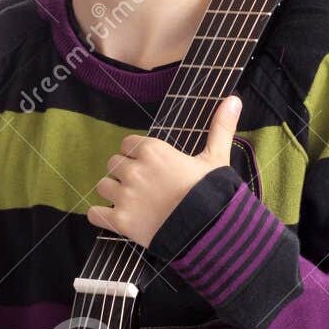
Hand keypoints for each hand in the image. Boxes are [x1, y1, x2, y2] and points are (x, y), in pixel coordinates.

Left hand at [86, 95, 242, 249]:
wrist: (208, 230)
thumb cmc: (212, 192)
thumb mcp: (217, 158)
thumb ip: (220, 127)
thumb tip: (234, 99)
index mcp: (153, 151)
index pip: (128, 144)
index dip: (137, 155)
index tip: (150, 167)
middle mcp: (134, 170)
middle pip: (114, 164)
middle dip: (125, 174)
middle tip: (144, 187)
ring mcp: (125, 196)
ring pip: (103, 187)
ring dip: (113, 193)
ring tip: (132, 203)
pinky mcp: (119, 221)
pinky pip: (94, 214)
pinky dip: (101, 216)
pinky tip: (116, 218)